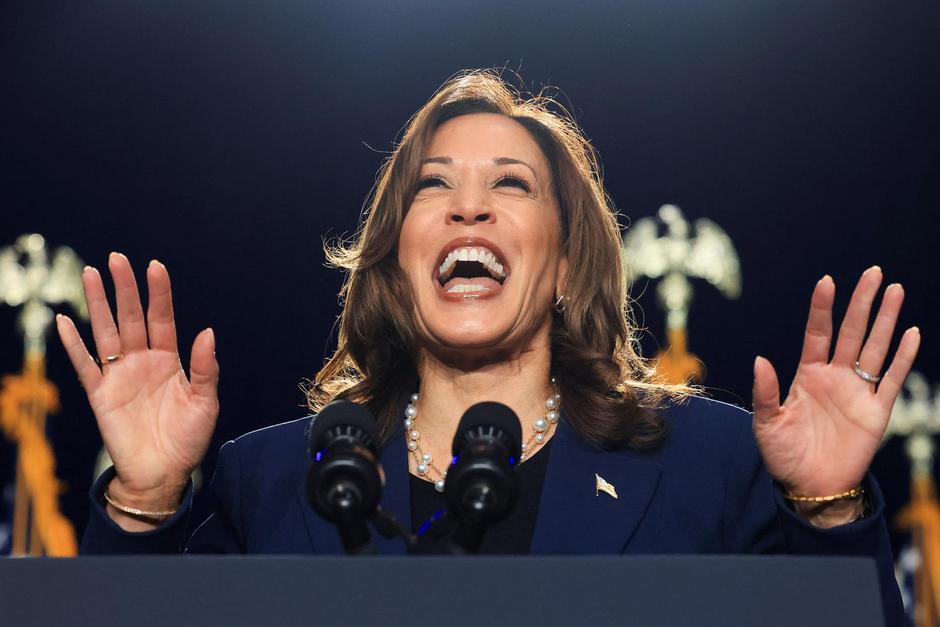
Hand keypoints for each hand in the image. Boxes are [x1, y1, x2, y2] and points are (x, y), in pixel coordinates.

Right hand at [56, 253, 218, 514]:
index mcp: (170, 360)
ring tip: (90, 274)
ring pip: (106, 332)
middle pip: (131, 317)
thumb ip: (205, 368)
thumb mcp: (206, 402)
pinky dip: (74, 344)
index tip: (155, 266)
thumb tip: (207, 332)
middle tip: (116, 258)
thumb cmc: (188, 438)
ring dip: (98, 304)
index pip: (162, 319)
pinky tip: (66, 321)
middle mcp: (143, 361)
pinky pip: (85, 365)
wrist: (163, 474)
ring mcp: (119, 376)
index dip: (158, 294)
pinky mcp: (100, 395)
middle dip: (125, 288)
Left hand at [752, 267, 920, 520]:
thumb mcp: (767, 423)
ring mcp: (857, 392)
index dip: (823, 308)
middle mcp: (835, 377)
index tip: (827, 281)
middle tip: (873, 272)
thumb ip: (765, 392)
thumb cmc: (784, 455)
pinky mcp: (876, 412)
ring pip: (875, 347)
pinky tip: (912, 333)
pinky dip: (903, 357)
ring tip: (895, 290)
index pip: (818, 333)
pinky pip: (891, 380)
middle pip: (851, 332)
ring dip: (886, 320)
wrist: (811, 487)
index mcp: (808, 375)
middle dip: (862, 302)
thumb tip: (760, 359)